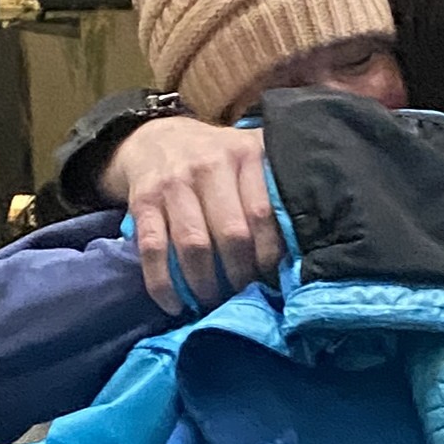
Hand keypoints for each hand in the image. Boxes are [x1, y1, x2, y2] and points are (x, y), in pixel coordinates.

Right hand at [103, 119, 281, 313]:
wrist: (157, 139)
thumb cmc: (216, 162)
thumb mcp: (251, 158)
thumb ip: (275, 188)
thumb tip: (300, 248)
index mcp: (245, 153)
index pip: (263, 214)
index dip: (269, 256)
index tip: (270, 278)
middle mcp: (210, 163)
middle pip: (232, 234)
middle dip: (239, 275)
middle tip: (242, 294)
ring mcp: (174, 182)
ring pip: (194, 246)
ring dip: (205, 285)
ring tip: (212, 302)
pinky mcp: (143, 201)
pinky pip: (154, 250)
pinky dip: (163, 284)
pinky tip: (175, 305)